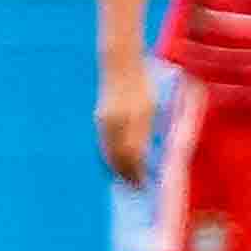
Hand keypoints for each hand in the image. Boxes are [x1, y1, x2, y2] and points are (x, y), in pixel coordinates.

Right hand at [96, 58, 155, 185]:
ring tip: (127, 177)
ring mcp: (104, 122)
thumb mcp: (149, 108)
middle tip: (135, 186)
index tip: (145, 184)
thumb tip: (141, 157)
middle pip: (117, 157)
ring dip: (117, 167)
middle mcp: (112, 124)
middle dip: (126, 174)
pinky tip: (118, 160)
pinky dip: (111, 156)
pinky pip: (105, 144)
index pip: (131, 155)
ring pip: (108, 152)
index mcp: (128, 121)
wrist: (121, 64)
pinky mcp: (101, 119)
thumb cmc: (142, 83)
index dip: (137, 171)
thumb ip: (143, 133)